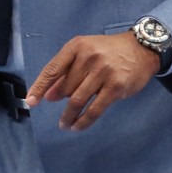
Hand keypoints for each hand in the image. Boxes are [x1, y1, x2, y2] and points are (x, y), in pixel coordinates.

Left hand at [26, 32, 159, 131]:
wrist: (141, 50)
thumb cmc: (108, 52)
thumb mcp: (85, 54)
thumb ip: (66, 72)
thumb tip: (47, 96)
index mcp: (77, 46)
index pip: (53, 69)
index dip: (40, 87)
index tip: (31, 102)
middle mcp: (89, 57)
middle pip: (66, 87)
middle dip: (61, 101)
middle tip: (62, 113)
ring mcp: (103, 71)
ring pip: (77, 100)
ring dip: (68, 116)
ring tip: (64, 124)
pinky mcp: (115, 86)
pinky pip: (94, 109)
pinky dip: (83, 121)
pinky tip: (77, 126)